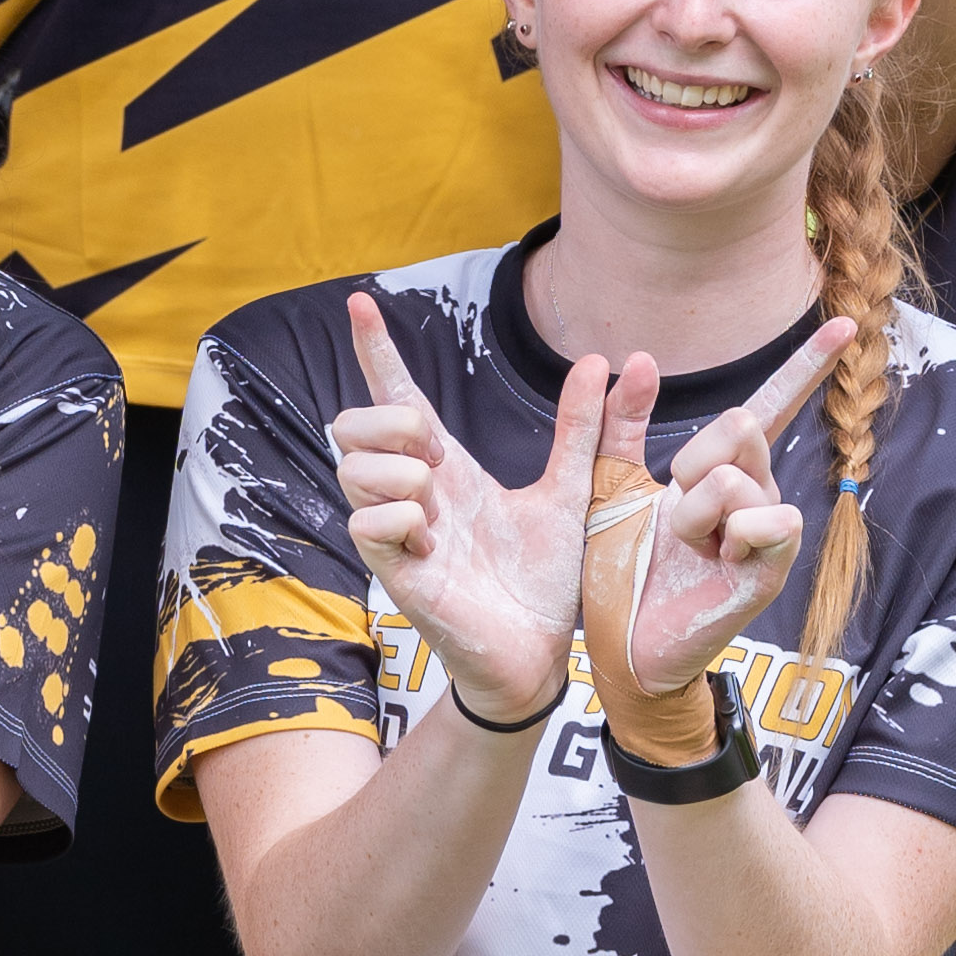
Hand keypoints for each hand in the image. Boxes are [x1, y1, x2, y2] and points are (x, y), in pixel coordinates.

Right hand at [330, 285, 605, 730]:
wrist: (541, 655)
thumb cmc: (543, 580)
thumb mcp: (570, 491)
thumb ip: (582, 429)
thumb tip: (602, 360)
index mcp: (445, 469)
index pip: (397, 396)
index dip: (378, 349)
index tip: (362, 300)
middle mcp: (411, 494)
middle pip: (352, 423)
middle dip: (388, 420)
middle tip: (437, 453)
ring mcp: (396, 533)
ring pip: (354, 466)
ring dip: (402, 470)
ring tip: (441, 502)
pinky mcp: (394, 573)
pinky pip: (368, 520)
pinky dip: (404, 517)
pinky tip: (436, 541)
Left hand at [578, 324, 849, 750]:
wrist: (621, 644)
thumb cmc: (620, 570)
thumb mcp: (607, 484)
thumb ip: (617, 424)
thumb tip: (639, 359)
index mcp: (724, 470)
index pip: (770, 405)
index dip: (807, 363)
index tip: (846, 323)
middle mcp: (757, 492)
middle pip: (740, 424)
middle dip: (691, 461)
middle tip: (675, 511)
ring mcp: (770, 530)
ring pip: (739, 476)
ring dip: (694, 511)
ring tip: (689, 548)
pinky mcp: (773, 568)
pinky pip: (767, 519)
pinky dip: (730, 534)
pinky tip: (719, 560)